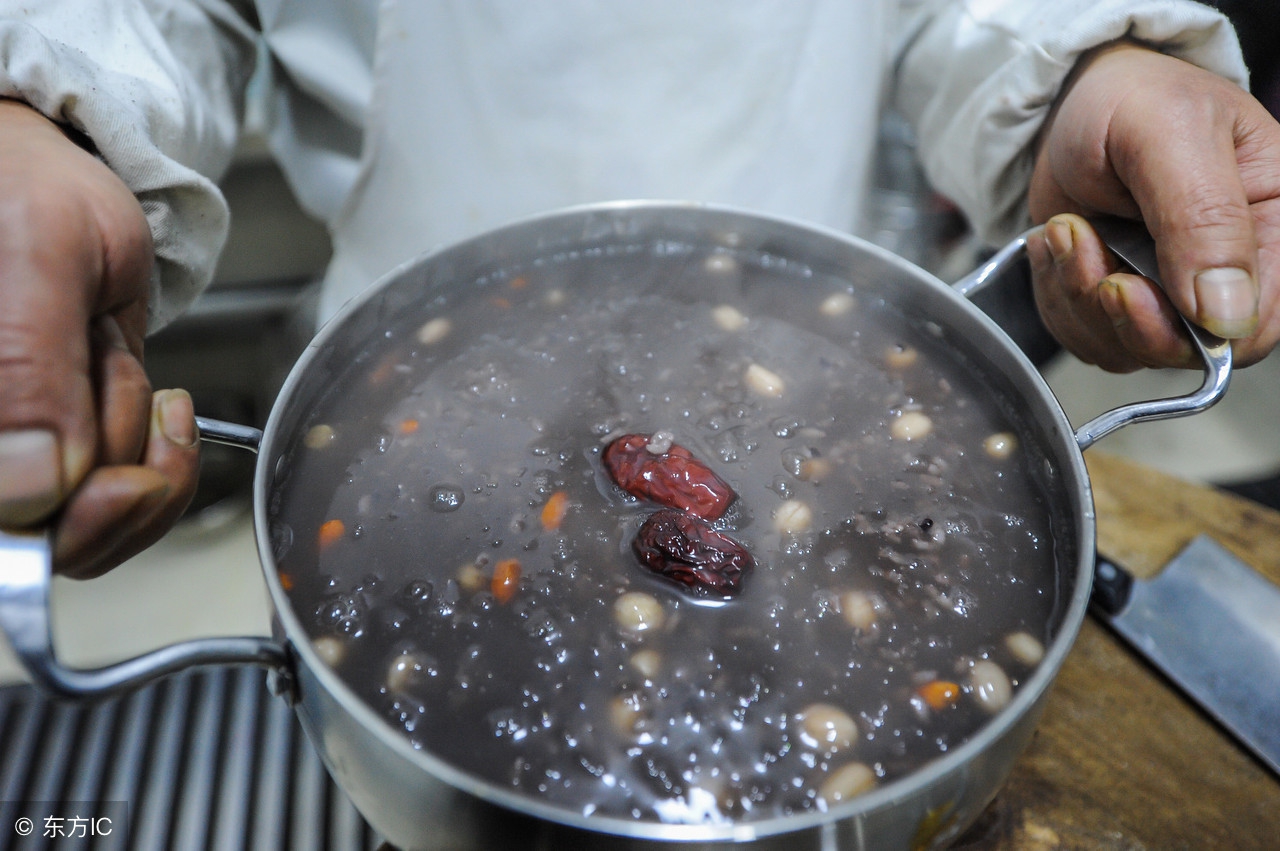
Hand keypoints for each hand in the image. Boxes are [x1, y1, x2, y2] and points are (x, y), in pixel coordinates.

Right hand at [0, 100, 199, 577]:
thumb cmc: (19, 195)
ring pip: (99, 524)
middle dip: (120, 469)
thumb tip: (29, 487)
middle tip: (116, 376)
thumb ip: (23, 369)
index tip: (127, 478)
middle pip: (53, 541)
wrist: (47, 177)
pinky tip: (157, 401)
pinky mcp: (61, 453)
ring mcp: (15, 458)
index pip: (8, 532)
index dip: (71, 519)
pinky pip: (123, 502)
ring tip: (110, 359)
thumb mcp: (33, 258)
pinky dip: (163, 456)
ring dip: (140, 444)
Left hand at [1027, 42, 1279, 371]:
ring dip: (1077, 294)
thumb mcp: (1171, 135)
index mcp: (1273, 224)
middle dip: (1116, 307)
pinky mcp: (1117, 300)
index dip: (1189, 330)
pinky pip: (1083, 334)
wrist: (1071, 99)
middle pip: (1182, 349)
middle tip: (1082, 242)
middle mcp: (1227, 270)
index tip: (1127, 286)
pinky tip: (1057, 243)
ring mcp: (1169, 291)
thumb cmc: (1132, 98)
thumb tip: (1226, 312)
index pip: (1254, 327)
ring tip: (1066, 227)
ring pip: (1124, 347)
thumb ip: (1204, 218)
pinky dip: (1057, 294)